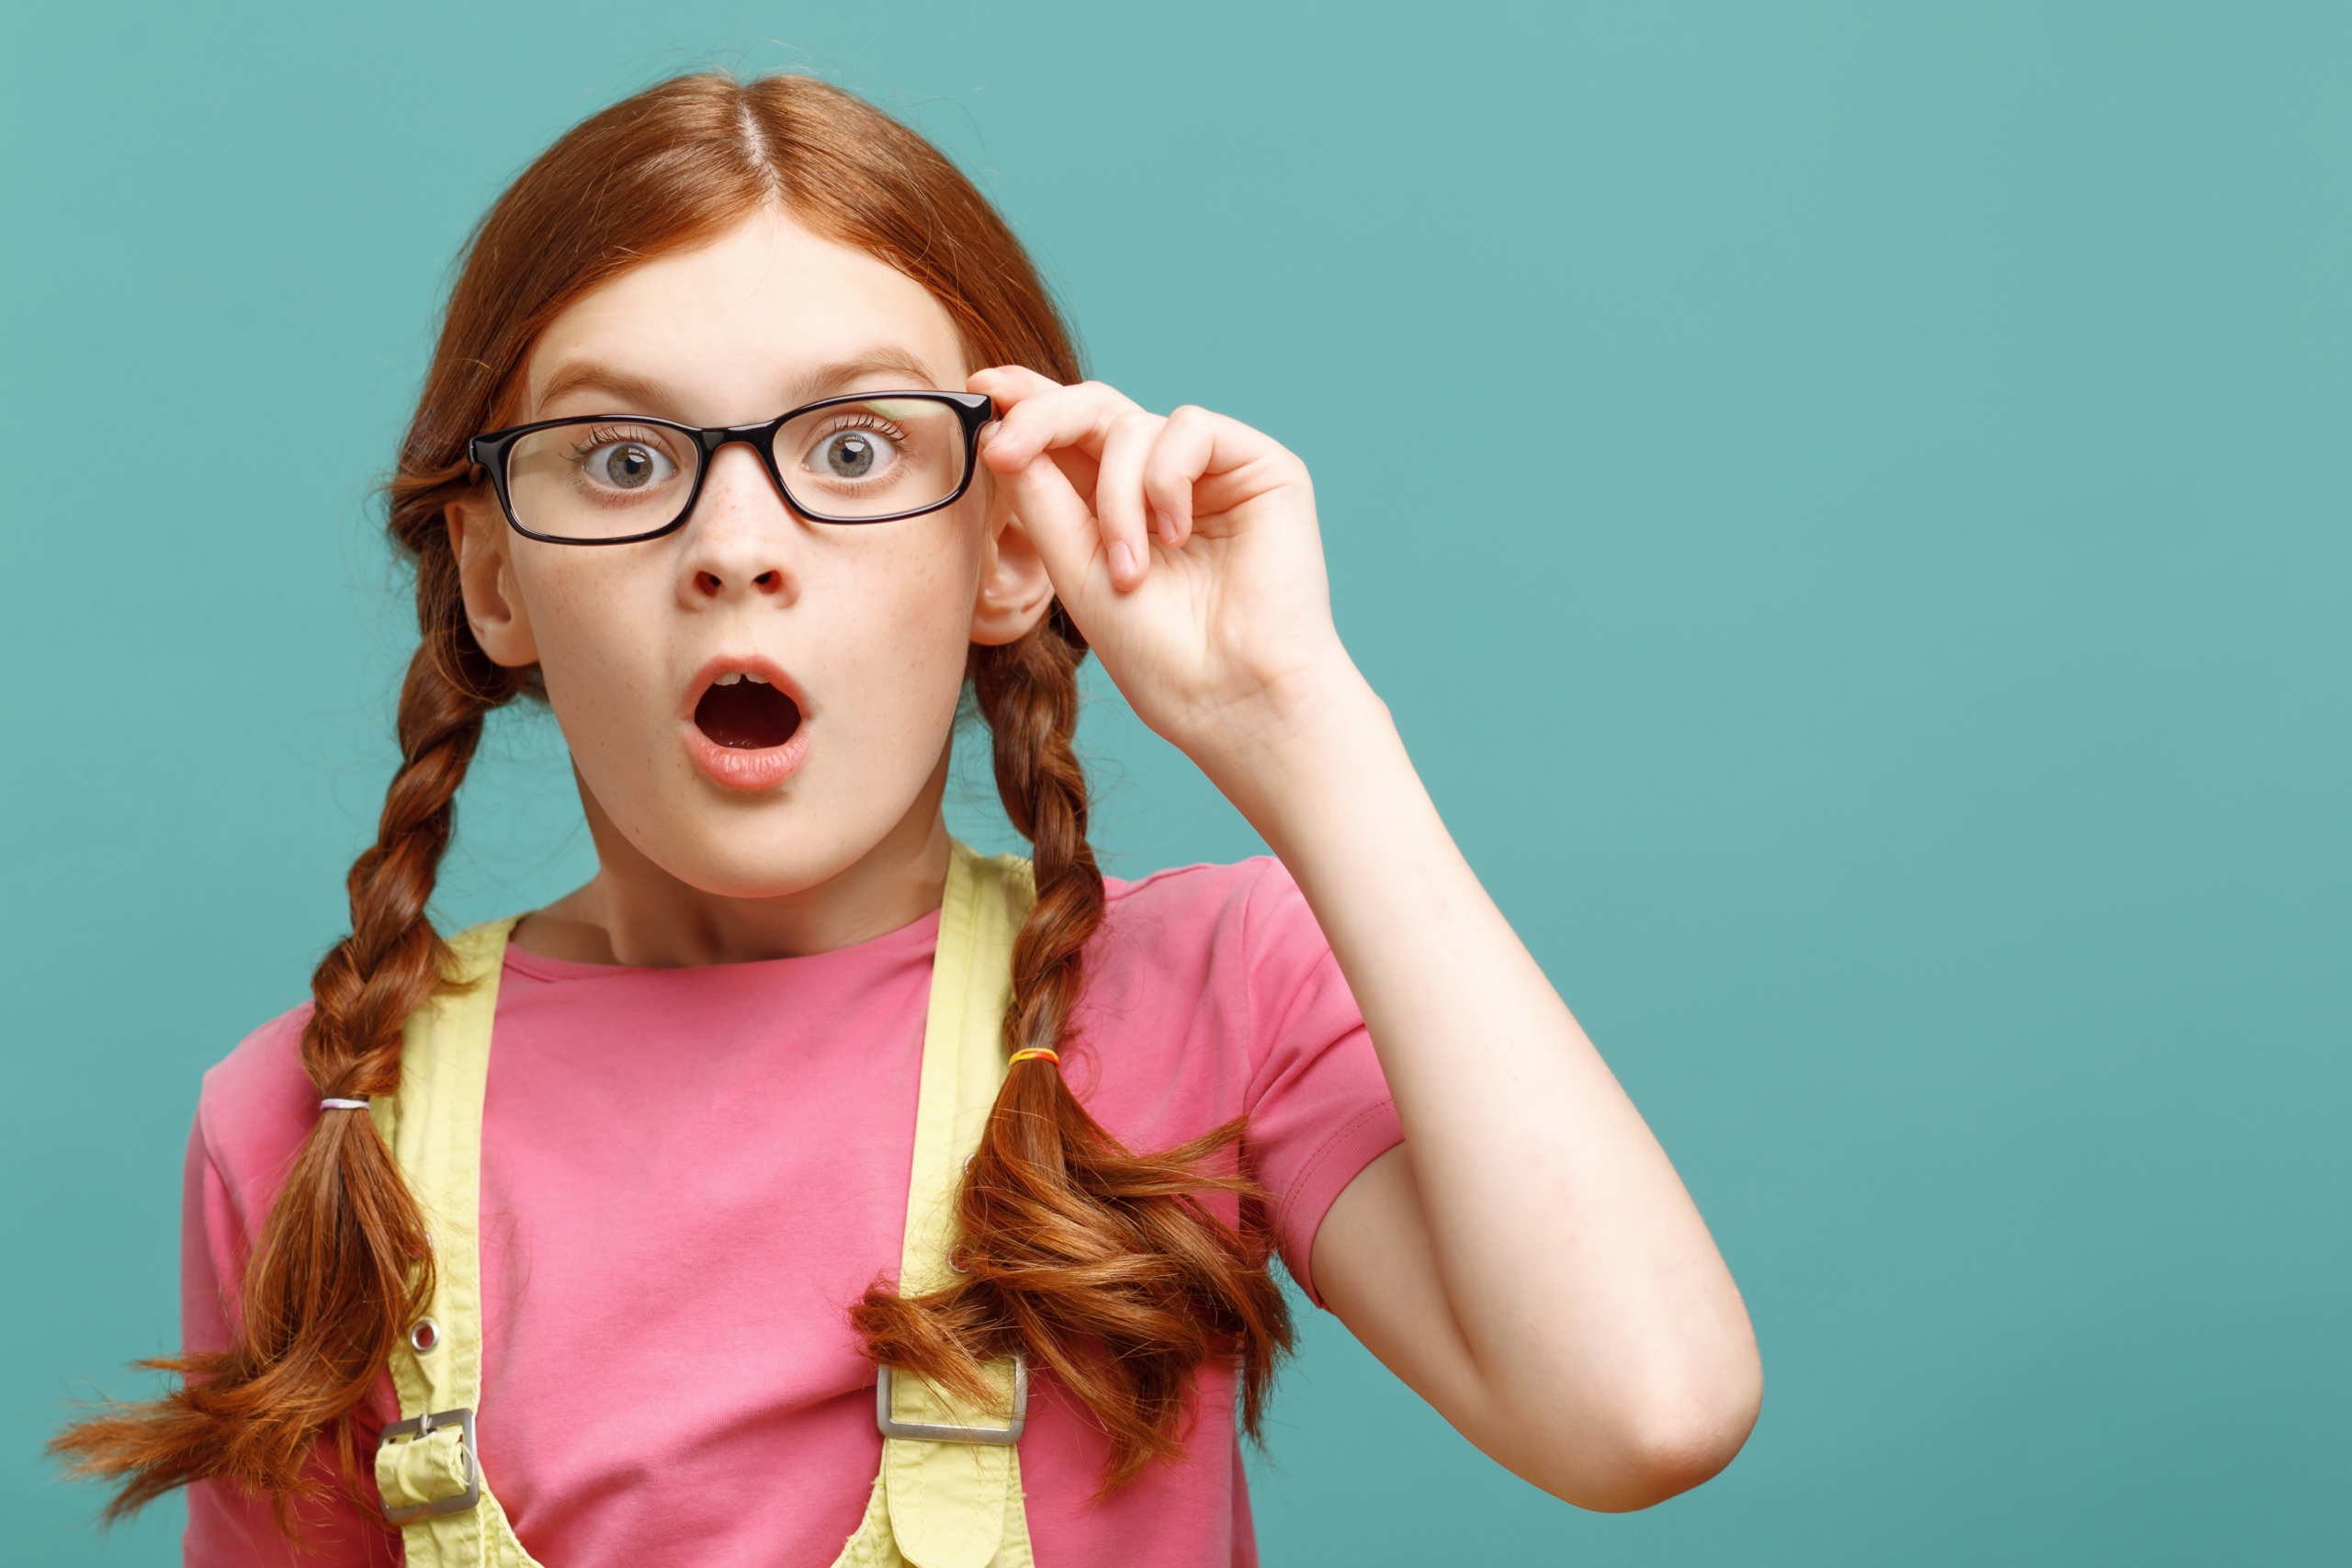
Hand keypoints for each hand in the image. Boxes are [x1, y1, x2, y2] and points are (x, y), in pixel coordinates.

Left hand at [971, 368, 1361, 769]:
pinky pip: (1189, 427)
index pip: (1068, 435)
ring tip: (1130, 571)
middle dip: (1042, 419)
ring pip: (1133, 426)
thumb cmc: (1160, 654)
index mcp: (1116, 506)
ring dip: (1115, 498)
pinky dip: (1166, 478)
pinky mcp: (1260, 466)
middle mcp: (1162, 481)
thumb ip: (1042, 499)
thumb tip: (1000, 433)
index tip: (979, 391)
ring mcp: (1212, 473)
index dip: (1026, 405)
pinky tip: (1177, 535)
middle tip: (1006, 448)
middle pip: (1094, 408)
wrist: (1232, 696)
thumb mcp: (1075, 570)